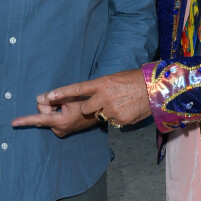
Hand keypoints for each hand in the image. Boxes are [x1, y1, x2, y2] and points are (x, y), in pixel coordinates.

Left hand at [11, 96, 96, 137]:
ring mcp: (60, 130)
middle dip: (48, 104)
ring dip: (53, 107)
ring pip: (46, 113)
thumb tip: (38, 100)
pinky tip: (66, 110)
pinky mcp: (61, 130)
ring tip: (67, 106)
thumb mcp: (69, 96)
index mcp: (60, 122)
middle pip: (42, 111)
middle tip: (63, 102)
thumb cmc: (85, 102)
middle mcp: (58, 129)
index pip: (39, 119)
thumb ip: (51, 98)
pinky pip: (51, 116)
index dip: (25, 120)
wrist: (97, 112)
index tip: (13, 123)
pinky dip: (55, 111)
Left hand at [35, 69, 151, 127]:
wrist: (154, 89)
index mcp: (100, 83)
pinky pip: (111, 121)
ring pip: (98, 115)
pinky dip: (115, 117)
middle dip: (87, 108)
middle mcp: (104, 97)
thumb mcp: (110, 79)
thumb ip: (95, 88)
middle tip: (99, 103)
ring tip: (117, 104)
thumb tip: (81, 96)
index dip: (60, 93)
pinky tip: (125, 109)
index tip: (46, 97)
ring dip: (103, 112)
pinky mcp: (120, 120)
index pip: (76, 88)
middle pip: (84, 108)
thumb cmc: (130, 80)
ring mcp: (112, 110)